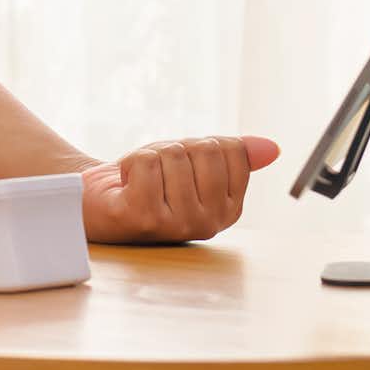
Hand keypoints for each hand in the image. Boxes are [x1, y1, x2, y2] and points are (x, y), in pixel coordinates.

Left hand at [78, 135, 280, 244]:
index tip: (180, 164)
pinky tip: (124, 184)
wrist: (96, 203)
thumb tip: (273, 149)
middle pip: (205, 150)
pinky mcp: (144, 218)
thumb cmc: (148, 181)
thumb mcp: (194, 162)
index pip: (231, 150)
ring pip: (174, 155)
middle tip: (156, 172)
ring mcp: (177, 225)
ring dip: (149, 156)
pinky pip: (147, 164)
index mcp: (228, 209)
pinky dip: (130, 163)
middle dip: (174, 148)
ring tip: (139, 179)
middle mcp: (208, 223)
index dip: (198, 145)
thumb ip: (233, 155)